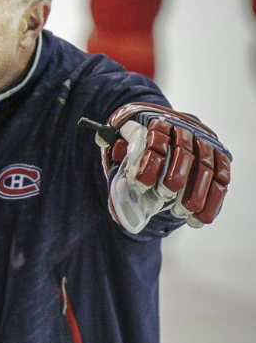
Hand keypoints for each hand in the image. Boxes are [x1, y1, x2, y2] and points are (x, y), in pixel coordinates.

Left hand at [92, 103, 231, 233]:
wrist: (162, 137)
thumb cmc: (139, 149)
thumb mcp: (123, 150)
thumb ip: (121, 163)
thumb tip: (120, 193)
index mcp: (156, 124)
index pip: (155, 138)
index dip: (148, 161)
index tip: (140, 183)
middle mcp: (183, 130)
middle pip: (184, 152)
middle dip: (175, 178)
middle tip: (164, 195)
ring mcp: (203, 143)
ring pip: (206, 168)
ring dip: (194, 194)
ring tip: (180, 213)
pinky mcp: (218, 157)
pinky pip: (222, 180)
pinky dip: (212, 202)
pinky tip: (198, 219)